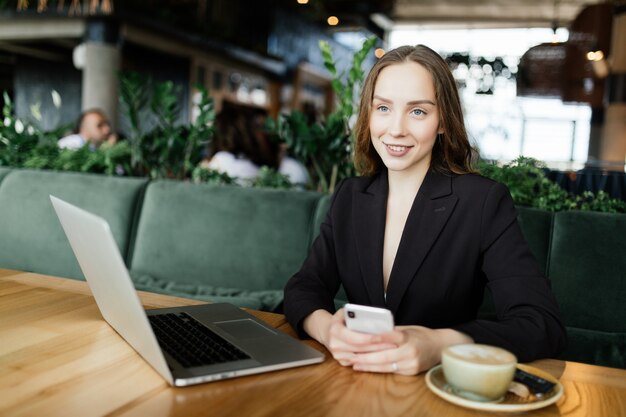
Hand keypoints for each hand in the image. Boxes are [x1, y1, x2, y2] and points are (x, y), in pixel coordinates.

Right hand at [324, 309, 397, 365]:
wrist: (327, 331)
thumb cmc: (341, 320)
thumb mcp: (345, 312)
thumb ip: (356, 315)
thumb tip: (374, 319)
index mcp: (335, 330)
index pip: (354, 338)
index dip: (369, 338)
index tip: (383, 337)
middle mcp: (335, 345)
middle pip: (360, 349)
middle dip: (378, 347)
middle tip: (394, 344)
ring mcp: (338, 356)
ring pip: (362, 358)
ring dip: (377, 354)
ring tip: (391, 349)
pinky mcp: (342, 362)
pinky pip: (360, 362)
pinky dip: (372, 359)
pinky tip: (382, 355)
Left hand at [351, 326, 472, 374]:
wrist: (441, 347)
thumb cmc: (421, 335)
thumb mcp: (408, 328)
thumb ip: (391, 331)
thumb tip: (371, 331)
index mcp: (409, 337)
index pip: (392, 336)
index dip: (378, 337)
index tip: (363, 338)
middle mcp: (410, 351)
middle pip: (384, 355)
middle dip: (366, 357)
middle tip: (351, 356)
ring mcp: (411, 363)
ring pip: (386, 366)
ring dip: (368, 365)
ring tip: (354, 363)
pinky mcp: (411, 372)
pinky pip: (391, 371)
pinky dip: (377, 369)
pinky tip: (366, 367)